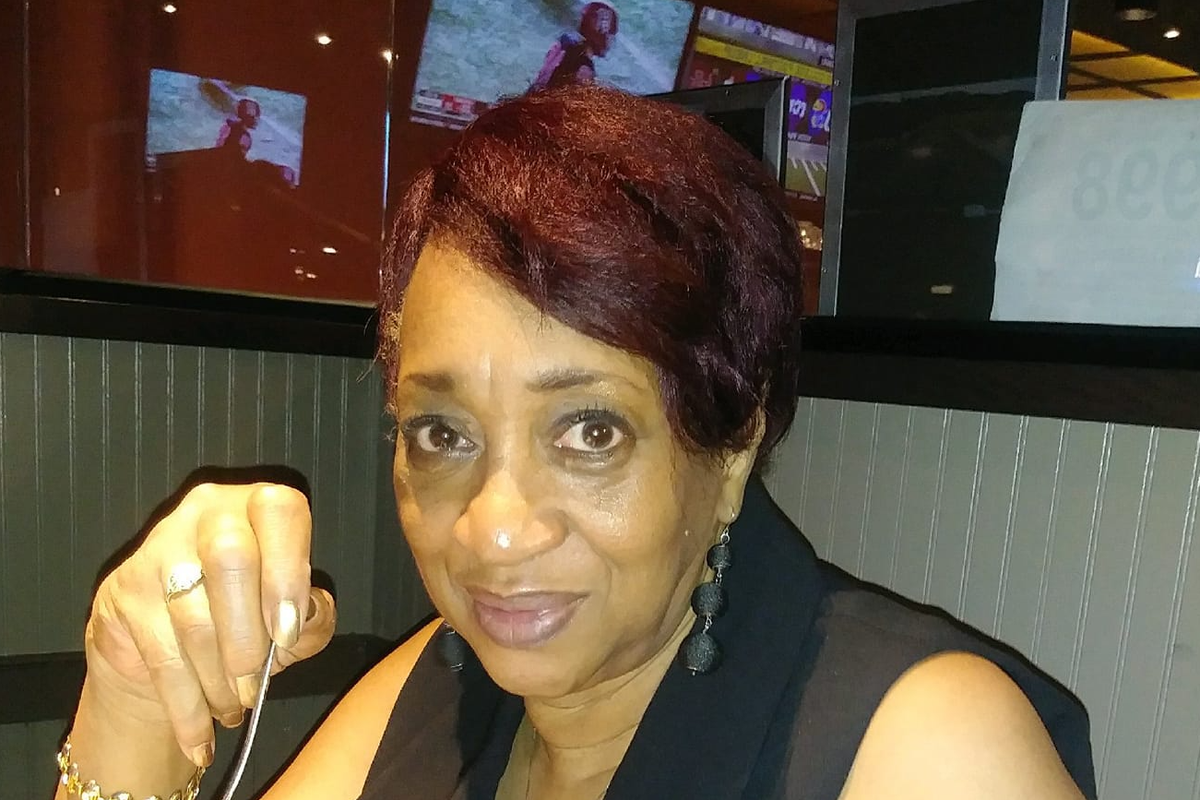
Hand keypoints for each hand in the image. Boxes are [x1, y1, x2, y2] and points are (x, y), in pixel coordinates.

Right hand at [84, 482, 335, 766]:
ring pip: (193, 615)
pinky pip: (160, 654)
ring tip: (233, 708)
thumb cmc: (245, 625)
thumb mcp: (291, 620)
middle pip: (230, 557)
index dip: (288, 572)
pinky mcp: (123, 590)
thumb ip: (314, 618)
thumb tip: (307, 618)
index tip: (288, 634)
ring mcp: (158, 548)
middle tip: (254, 682)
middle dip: (248, 634)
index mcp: (258, 506)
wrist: (162, 650)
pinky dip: (186, 706)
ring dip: (218, 678)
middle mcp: (207, 512)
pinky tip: (201, 738)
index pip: (280, 511)